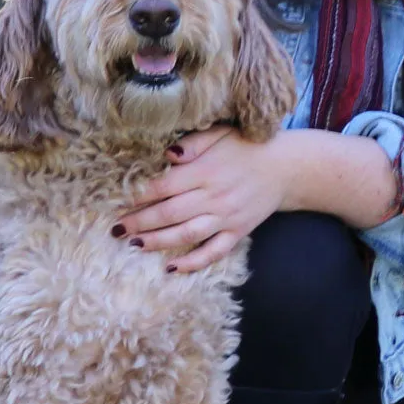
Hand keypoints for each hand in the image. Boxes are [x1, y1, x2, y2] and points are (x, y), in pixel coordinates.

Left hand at [115, 126, 288, 271]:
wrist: (287, 167)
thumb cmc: (247, 147)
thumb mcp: (219, 134)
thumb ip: (192, 143)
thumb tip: (165, 155)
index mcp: (205, 171)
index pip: (163, 186)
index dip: (138, 196)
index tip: (118, 202)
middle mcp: (214, 196)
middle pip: (169, 213)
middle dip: (139, 222)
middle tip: (116, 229)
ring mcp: (226, 217)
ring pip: (186, 234)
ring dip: (157, 242)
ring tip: (134, 245)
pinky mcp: (237, 232)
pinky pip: (213, 252)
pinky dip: (192, 263)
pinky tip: (171, 269)